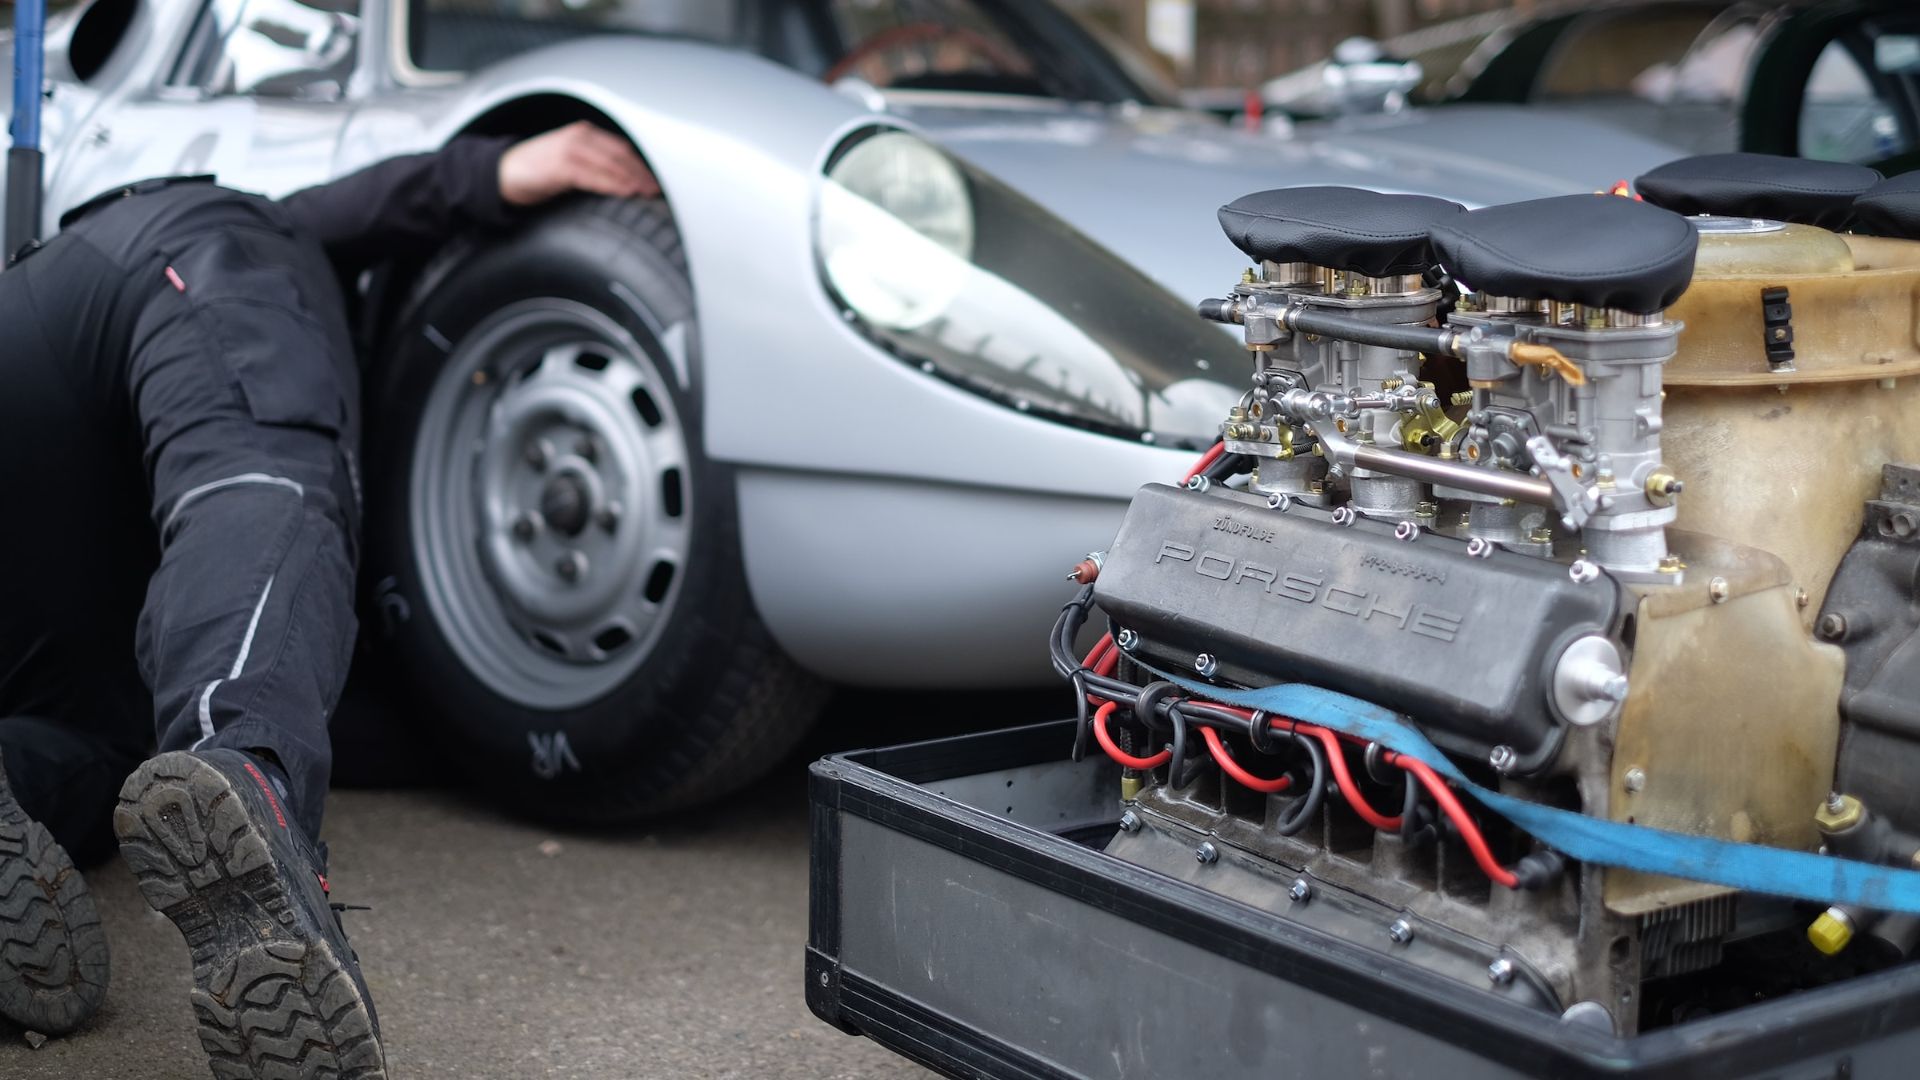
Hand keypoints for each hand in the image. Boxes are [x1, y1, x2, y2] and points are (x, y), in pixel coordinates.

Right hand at [498, 121, 659, 206]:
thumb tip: (627, 181)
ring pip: (610, 164)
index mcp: (585, 134)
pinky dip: (612, 184)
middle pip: (621, 154)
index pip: (622, 147)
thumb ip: (596, 165)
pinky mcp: (560, 166)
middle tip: (660, 189)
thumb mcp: (572, 162)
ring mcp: (570, 150)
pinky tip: (626, 192)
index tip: (660, 179)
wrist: (502, 173)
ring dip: (632, 179)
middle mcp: (580, 136)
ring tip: (649, 192)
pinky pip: (593, 176)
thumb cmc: (539, 170)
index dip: (642, 163)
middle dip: (643, 172)